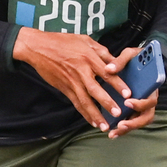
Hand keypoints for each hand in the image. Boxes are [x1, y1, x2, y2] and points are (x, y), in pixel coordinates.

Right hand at [12, 27, 132, 130]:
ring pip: (85, 101)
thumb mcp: (85, 40)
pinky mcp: (65, 88)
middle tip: (118, 113)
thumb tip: (115, 61)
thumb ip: (101, 51)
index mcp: (88, 58)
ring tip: (105, 126)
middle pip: (96, 90)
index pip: (106, 73)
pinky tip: (93, 122)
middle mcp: (81, 72)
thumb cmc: (62, 41)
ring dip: (95, 114)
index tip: (128, 94)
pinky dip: (84, 114)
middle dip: (107, 103)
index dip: (118, 84)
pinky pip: (76, 103)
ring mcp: (72, 82)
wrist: (38, 48)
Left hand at [106, 45, 158, 135]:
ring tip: (113, 133)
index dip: (140, 103)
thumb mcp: (130, 54)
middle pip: (147, 116)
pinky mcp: (134, 109)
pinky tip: (110, 132)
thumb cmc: (137, 58)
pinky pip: (130, 121)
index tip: (128, 102)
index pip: (150, 99)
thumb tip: (108, 69)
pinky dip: (122, 128)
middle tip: (120, 125)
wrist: (140, 61)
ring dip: (127, 129)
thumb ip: (121, 60)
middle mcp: (149, 99)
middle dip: (134, 123)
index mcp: (152, 87)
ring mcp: (142, 106)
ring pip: (138, 122)